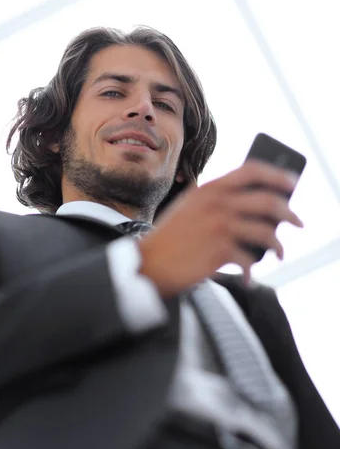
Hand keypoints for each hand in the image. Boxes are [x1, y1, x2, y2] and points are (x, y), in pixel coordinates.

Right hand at [139, 160, 302, 296]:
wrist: (149, 263)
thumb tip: (258, 211)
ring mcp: (219, 226)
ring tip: (280, 253)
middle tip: (298, 222)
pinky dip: (251, 272)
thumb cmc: (170, 238)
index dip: (276, 175)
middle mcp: (217, 203)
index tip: (291, 183)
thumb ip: (217, 201)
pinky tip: (248, 278)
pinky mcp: (219, 251)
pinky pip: (250, 260)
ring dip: (278, 245)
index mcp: (210, 188)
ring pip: (267, 232)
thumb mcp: (190, 208)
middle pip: (268, 201)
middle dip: (289, 212)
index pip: (252, 170)